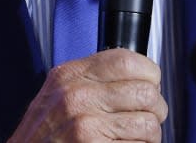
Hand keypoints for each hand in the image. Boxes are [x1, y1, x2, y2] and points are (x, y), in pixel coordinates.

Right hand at [8, 48, 167, 141]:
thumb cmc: (40, 136)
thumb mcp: (57, 93)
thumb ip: (90, 78)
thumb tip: (136, 71)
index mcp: (69, 76)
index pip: (127, 60)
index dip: (149, 72)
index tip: (151, 82)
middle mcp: (76, 97)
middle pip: (144, 92)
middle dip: (155, 108)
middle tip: (149, 115)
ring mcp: (85, 125)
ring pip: (148, 123)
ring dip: (149, 134)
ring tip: (136, 136)